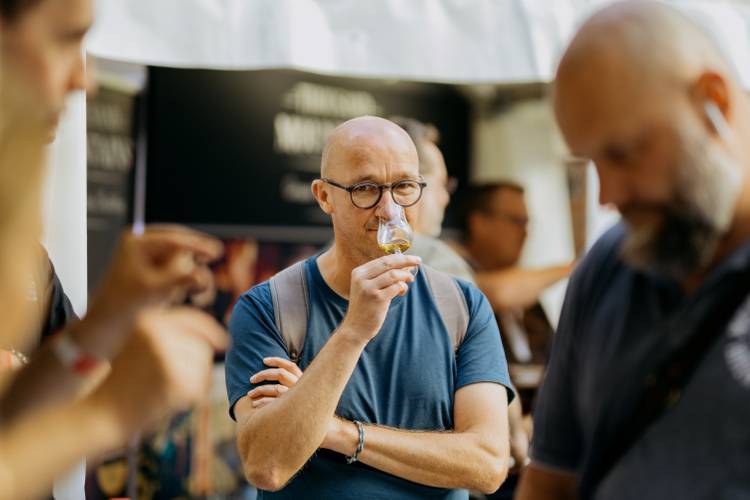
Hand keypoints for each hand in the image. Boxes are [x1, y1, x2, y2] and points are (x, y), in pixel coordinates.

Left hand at [79, 225, 222, 357]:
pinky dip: (184, 285)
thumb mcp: (153, 289)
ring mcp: (150, 260)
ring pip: (183, 263)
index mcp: (136, 242)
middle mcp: (144, 246)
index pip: (174, 239)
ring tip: (196, 297)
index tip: (216, 252)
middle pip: (182, 251)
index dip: (198, 245)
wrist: (106, 327)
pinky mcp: (155, 273)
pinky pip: (179, 273)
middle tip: (201, 287)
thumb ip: (179, 278)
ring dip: (191, 279)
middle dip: (193, 269)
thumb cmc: (122, 306)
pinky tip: (180, 298)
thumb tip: (201, 274)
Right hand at [90, 307, 226, 438]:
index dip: (212, 331)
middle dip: (197, 362)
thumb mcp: (138, 345)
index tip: (224, 343)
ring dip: (193, 378)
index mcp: (148, 320)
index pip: (193, 320)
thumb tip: (212, 337)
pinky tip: (166, 400)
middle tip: (176, 381)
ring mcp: (166, 355)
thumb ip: (167, 335)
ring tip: (164, 390)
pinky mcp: (174, 380)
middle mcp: (158, 333)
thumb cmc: (119, 383)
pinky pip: (199, 385)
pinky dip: (190, 395)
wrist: (97, 415)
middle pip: (201, 343)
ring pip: (202, 363)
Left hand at [247, 357, 302, 408]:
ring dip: (259, 390)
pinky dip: (262, 402)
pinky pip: (272, 403)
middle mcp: (299, 388)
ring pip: (275, 388)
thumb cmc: (301, 407)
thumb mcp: (299, 392)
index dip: (277, 361)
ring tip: (250, 394)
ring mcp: (295, 398)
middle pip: (280, 374)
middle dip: (263, 374)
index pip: (290, 365)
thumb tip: (273, 372)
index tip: (264, 360)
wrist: (311, 427)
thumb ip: (290, 383)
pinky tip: (255, 405)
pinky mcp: (289, 410)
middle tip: (251, 379)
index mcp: (302, 381)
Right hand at [341, 253, 419, 342]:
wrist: (355, 328)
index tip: (412, 258)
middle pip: (388, 262)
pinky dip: (403, 287)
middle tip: (418, 261)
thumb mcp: (369, 288)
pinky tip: (402, 292)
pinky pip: (396, 287)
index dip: (399, 257)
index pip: (382, 259)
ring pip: (394, 274)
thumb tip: (405, 264)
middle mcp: (362, 278)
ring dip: (406, 275)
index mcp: (359, 272)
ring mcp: (368, 288)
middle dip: (406, 260)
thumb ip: (383, 276)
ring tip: (410, 279)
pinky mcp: (377, 299)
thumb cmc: (365, 307)